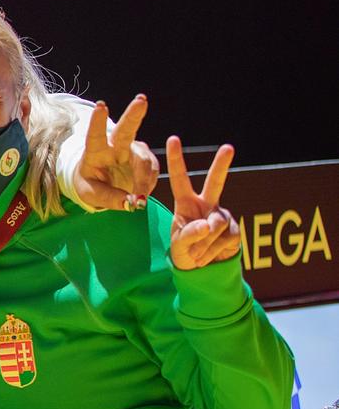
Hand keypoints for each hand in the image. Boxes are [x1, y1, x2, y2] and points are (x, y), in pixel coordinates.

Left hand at [73, 93, 159, 210]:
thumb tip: (133, 202)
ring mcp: (133, 150)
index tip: (101, 106)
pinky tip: (140, 192)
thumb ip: (110, 198)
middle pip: (126, 129)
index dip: (98, 121)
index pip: (95, 135)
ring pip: (145, 162)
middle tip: (141, 100)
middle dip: (134, 114)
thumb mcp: (91, 194)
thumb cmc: (90, 184)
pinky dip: (147, 185)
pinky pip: (152, 173)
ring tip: (138, 199)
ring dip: (143, 181)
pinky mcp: (146, 159)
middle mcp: (115, 146)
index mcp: (95, 151)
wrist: (100, 183)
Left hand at [166, 136, 239, 269]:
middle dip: (222, 165)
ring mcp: (222, 215)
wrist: (202, 270)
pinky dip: (214, 250)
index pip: (180, 178)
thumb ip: (189, 235)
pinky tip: (209, 254)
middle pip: (216, 182)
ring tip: (196, 253)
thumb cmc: (184, 251)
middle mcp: (206, 204)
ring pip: (215, 224)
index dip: (177, 160)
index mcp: (186, 203)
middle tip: (228, 147)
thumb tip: (208, 224)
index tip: (173, 139)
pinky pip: (225, 238)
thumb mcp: (179, 245)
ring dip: (204, 243)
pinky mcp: (235, 230)